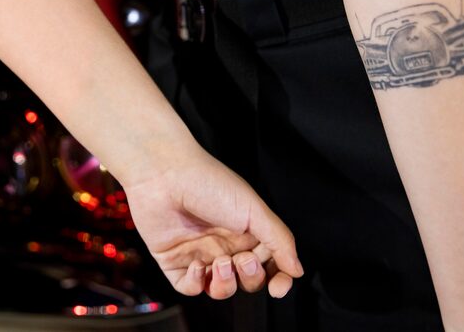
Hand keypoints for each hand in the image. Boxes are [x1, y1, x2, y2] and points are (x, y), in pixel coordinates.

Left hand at [122, 149, 303, 298]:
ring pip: (221, 289)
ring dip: (225, 284)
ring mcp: (200, 253)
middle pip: (247, 280)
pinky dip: (197, 283)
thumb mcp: (254, 209)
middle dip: (250, 277)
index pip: (270, 264)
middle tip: (243, 258)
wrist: (165, 173)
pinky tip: (197, 264)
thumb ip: (279, 240)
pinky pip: (190, 288)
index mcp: (247, 230)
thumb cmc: (209, 182)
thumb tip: (298, 269)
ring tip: (221, 263)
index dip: (277, 279)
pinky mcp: (174, 261)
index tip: (279, 286)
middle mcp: (225, 244)